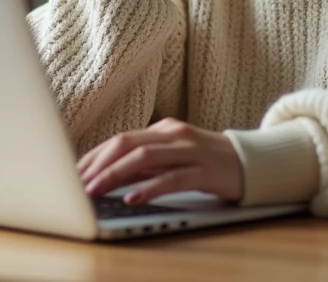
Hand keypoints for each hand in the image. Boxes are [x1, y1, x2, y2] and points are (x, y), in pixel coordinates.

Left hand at [78, 118, 243, 205]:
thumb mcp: (174, 156)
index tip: (75, 173)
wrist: (253, 162)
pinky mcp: (206, 171)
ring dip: (115, 175)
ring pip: (146, 158)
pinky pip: (173, 179)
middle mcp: (175, 135)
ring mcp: (191, 151)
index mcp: (164, 129)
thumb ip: (146, 162)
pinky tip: (133, 198)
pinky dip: (150, 188)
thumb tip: (108, 175)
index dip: (95, 156)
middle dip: (99, 164)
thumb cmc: (207, 162)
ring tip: (96, 190)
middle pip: (128, 144)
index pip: (121, 139)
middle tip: (78, 183)